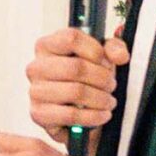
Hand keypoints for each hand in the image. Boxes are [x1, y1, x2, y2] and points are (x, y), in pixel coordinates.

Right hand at [25, 27, 128, 146]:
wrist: (72, 107)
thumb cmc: (82, 77)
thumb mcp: (100, 56)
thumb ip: (113, 48)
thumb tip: (120, 55)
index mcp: (47, 45)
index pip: (71, 39)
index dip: (95, 50)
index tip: (106, 62)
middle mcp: (36, 67)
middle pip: (76, 67)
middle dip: (102, 78)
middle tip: (111, 85)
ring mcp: (35, 91)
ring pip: (75, 92)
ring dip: (100, 98)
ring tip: (108, 101)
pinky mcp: (39, 114)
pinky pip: (71, 115)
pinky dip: (93, 116)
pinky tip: (102, 114)